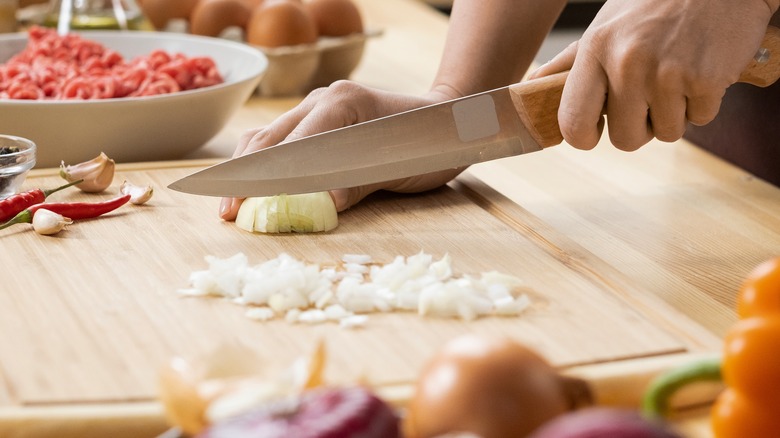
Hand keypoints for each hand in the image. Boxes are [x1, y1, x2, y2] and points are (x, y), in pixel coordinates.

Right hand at [219, 81, 463, 220]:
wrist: (448, 119)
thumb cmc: (429, 142)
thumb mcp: (398, 166)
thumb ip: (356, 183)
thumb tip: (318, 206)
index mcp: (340, 104)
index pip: (291, 146)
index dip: (266, 180)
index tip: (244, 207)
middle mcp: (322, 99)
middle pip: (269, 139)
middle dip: (244, 178)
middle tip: (228, 213)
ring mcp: (317, 106)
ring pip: (267, 137)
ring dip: (247, 171)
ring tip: (231, 204)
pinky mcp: (318, 119)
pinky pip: (281, 139)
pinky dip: (263, 164)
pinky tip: (252, 187)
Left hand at [529, 0, 777, 150]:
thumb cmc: (655, 3)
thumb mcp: (605, 25)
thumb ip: (569, 63)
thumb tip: (529, 87)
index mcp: (595, 50)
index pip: (573, 123)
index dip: (584, 137)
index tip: (597, 131)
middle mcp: (627, 64)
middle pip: (625, 140)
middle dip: (639, 127)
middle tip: (648, 97)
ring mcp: (668, 73)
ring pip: (666, 133)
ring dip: (674, 113)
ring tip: (677, 74)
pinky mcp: (707, 80)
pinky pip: (700, 119)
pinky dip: (703, 102)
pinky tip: (701, 68)